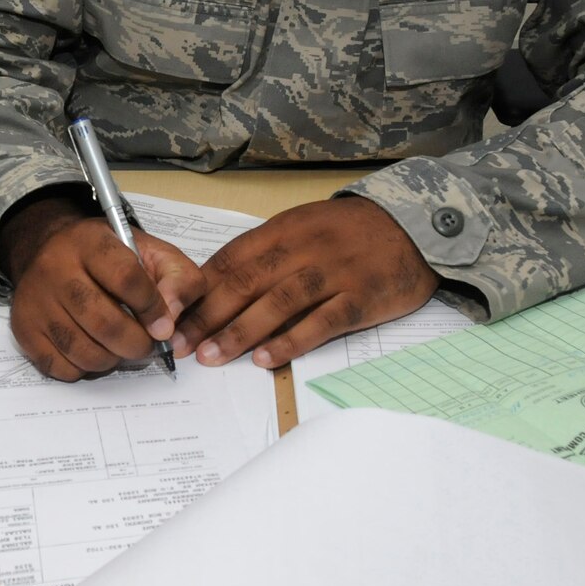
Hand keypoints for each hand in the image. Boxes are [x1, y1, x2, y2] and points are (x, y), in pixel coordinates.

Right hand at [0, 193, 206, 379]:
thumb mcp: (150, 251)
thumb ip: (178, 279)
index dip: (152, 309)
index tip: (163, 326)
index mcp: (90, 242)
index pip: (127, 279)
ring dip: (112, 358)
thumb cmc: (107, 256)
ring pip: (82, 350)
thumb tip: (170, 320)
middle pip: (103, 322)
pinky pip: (59, 366)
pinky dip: (83, 368)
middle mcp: (55, 268)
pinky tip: (91, 349)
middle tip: (146, 345)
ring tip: (119, 347)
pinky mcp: (23, 328)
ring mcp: (35, 300)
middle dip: (136, 343)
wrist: (47, 249)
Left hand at [181, 196, 437, 366]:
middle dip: (207, 315)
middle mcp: (304, 248)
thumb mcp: (302, 228)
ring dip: (239, 332)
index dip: (197, 289)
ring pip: (277, 303)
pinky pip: (320, 322)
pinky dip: (290, 341)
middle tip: (179, 344)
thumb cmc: (349, 232)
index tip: (170, 314)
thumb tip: (214, 285)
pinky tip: (264, 359)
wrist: (414, 226)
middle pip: (246, 282)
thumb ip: (264, 253)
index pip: (230, 259)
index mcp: (283, 229)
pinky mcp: (361, 298)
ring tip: (211, 356)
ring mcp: (333, 273)